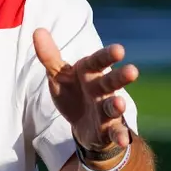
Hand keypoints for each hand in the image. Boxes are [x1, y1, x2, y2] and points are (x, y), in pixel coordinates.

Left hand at [33, 28, 137, 150]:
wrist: (82, 123)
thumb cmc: (74, 92)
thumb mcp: (59, 75)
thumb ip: (49, 56)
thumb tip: (38, 30)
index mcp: (90, 73)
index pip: (98, 61)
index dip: (108, 56)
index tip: (119, 50)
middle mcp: (102, 89)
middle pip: (112, 82)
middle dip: (121, 77)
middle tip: (133, 71)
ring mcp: (106, 109)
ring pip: (113, 106)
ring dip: (117, 105)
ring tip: (119, 103)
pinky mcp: (107, 129)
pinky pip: (115, 132)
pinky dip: (120, 135)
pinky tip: (123, 140)